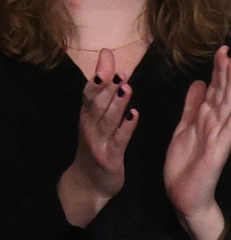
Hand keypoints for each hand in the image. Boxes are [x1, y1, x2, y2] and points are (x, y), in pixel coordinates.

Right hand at [58, 49, 137, 226]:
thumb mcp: (96, 121)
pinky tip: (134, 115)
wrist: (88, 184)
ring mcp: (98, 143)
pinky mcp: (110, 158)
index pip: (90, 90)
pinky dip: (126, 128)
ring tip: (126, 87)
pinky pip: (119, 141)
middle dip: (107, 84)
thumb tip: (112, 70)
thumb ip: (104, 97)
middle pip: (96, 102)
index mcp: (87, 116)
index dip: (99, 73)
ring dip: (117, 103)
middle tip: (118, 69)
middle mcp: (90, 127)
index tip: (107, 54)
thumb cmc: (97, 148)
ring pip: (107, 119)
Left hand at [164, 46, 230, 239]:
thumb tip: (199, 83)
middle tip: (229, 51)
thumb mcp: (184, 129)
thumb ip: (191, 107)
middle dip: (225, 72)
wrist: (186, 197)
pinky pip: (228, 129)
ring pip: (226, 106)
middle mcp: (215, 125)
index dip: (217, 71)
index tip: (221, 50)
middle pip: (222, 94)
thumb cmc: (186, 166)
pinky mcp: (218, 150)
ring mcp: (219, 137)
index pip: (214, 90)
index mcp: (206, 120)